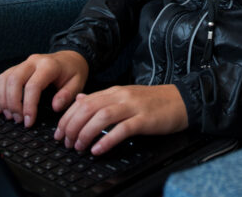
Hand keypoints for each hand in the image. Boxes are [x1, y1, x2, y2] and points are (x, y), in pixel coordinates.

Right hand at [0, 51, 88, 127]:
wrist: (70, 58)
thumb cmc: (73, 71)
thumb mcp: (78, 83)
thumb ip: (68, 95)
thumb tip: (55, 107)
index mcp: (49, 65)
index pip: (33, 86)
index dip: (28, 106)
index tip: (29, 121)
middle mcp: (34, 62)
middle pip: (14, 81)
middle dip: (13, 103)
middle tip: (18, 120)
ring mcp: (24, 63)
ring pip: (5, 79)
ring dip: (4, 99)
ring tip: (10, 116)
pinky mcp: (18, 67)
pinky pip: (2, 78)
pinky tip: (1, 107)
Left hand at [54, 84, 187, 154]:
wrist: (182, 100)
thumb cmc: (153, 102)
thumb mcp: (125, 96)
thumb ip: (102, 99)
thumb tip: (79, 100)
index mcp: (114, 91)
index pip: (83, 102)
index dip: (67, 118)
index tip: (59, 133)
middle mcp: (121, 96)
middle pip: (88, 108)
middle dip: (72, 127)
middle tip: (67, 143)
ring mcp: (133, 106)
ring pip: (102, 117)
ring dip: (86, 134)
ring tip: (80, 147)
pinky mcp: (144, 119)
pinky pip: (122, 129)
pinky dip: (107, 140)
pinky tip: (98, 150)